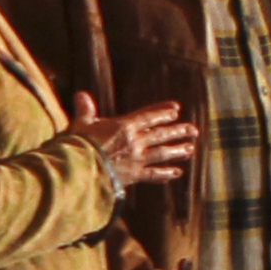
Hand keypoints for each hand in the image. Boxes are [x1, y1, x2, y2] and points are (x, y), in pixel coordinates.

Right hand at [68, 90, 198, 186]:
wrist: (79, 169)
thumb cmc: (77, 145)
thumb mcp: (80, 124)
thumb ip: (85, 110)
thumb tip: (81, 94)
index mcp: (123, 126)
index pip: (148, 116)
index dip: (162, 112)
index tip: (176, 109)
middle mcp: (135, 141)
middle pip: (161, 134)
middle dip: (178, 131)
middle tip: (193, 130)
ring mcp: (136, 159)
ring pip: (162, 153)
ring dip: (177, 150)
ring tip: (190, 148)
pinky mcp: (134, 175)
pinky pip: (153, 174)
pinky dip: (165, 173)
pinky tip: (177, 172)